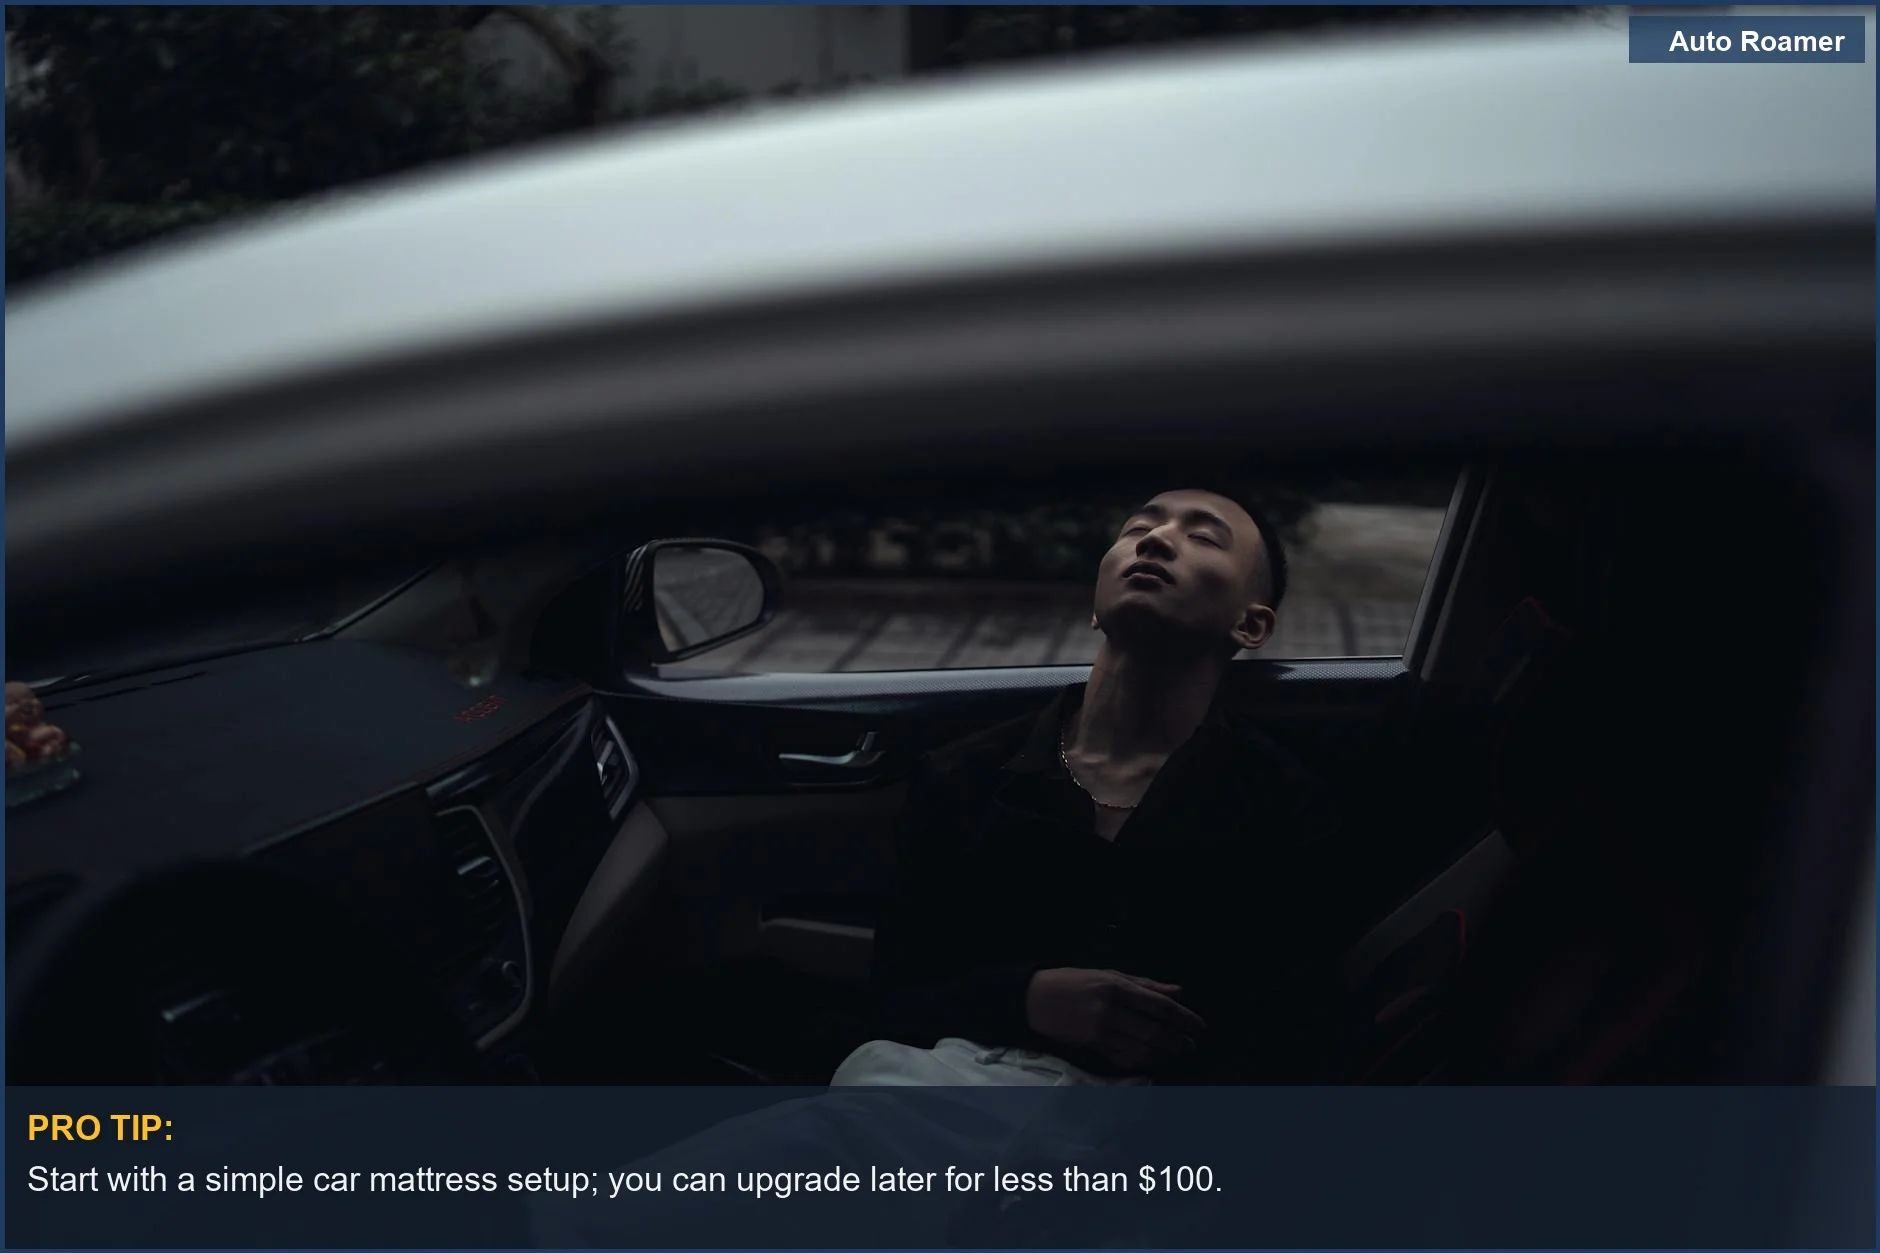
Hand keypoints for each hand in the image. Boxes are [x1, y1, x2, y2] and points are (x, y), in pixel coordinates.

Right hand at [1024, 968, 1205, 1073]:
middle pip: (1153, 1031)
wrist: (1036, 999)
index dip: (1183, 1018)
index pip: (1159, 1005)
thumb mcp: (1109, 974)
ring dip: (1163, 1055)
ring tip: (1176, 1054)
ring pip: (1141, 1049)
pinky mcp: (1092, 1047)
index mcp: (1116, 987)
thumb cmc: (1074, 982)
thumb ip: (1145, 984)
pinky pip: (1124, 1059)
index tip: (1199, 1026)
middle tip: (1191, 1045)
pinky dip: (1143, 1062)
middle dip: (1177, 1041)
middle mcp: (1109, 1010)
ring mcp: (1100, 1031)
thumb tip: (1178, 991)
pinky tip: (1153, 1061)